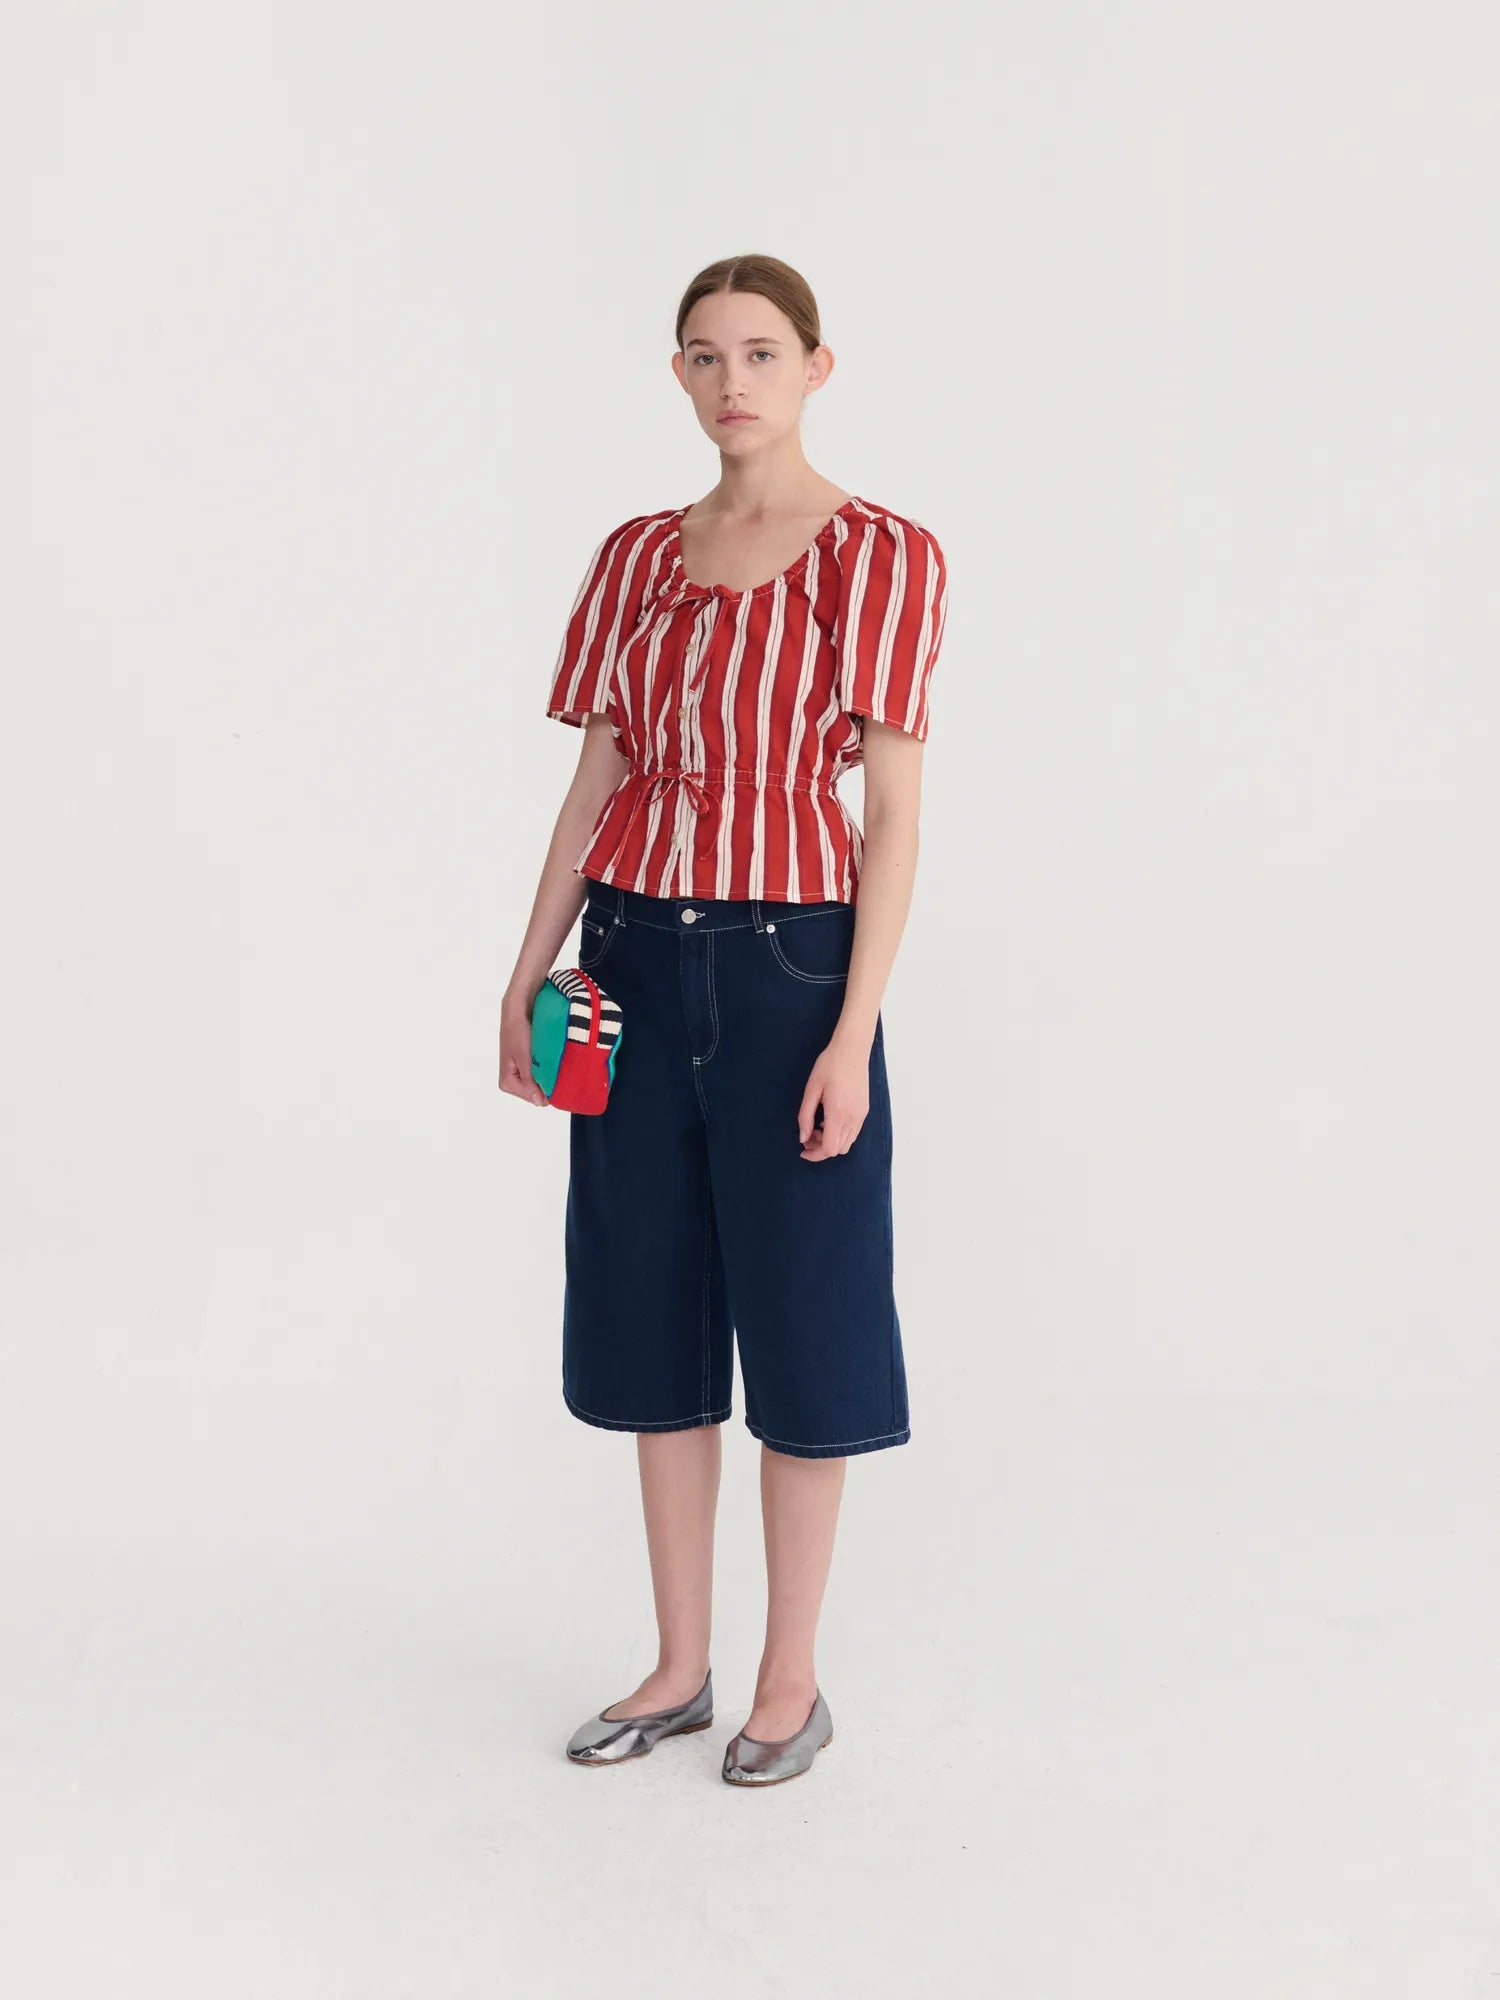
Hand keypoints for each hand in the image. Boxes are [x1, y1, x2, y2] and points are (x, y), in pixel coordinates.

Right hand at [499, 988, 548, 1105]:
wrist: (519, 1008)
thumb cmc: (518, 1031)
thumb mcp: (524, 1059)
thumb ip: (530, 1082)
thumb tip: (538, 1102)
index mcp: (507, 1082)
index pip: (533, 1098)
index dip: (546, 1091)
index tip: (557, 1079)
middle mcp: (512, 1080)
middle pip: (536, 1092)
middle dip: (547, 1082)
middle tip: (555, 1067)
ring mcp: (521, 1071)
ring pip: (540, 1082)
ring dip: (549, 1074)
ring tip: (554, 1061)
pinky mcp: (528, 1062)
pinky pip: (542, 1072)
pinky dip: (548, 1067)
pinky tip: (553, 1059)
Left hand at [796, 1037, 869, 1160]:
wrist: (852, 1050)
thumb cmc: (829, 1065)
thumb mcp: (811, 1089)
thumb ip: (805, 1116)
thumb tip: (803, 1138)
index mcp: (838, 1113)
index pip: (829, 1149)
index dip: (815, 1154)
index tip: (803, 1149)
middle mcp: (853, 1118)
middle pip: (838, 1150)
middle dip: (821, 1149)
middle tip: (807, 1135)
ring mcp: (861, 1115)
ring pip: (847, 1143)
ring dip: (831, 1142)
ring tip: (817, 1127)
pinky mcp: (864, 1111)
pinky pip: (853, 1133)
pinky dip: (840, 1135)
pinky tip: (829, 1120)